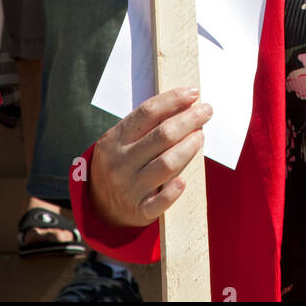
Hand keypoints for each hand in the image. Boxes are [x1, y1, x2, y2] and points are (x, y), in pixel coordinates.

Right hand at [88, 88, 211, 229]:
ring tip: (201, 136)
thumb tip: (185, 104)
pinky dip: (174, 191)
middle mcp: (120, 163)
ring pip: (167, 164)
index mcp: (114, 140)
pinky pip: (161, 201)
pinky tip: (184, 180)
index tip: (193, 93)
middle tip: (206, 111)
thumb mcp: (121, 140)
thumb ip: (146, 125)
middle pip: (162, 135)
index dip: (173, 99)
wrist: (99, 206)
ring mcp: (129, 188)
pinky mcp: (139, 211)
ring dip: (189, 147)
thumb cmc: (121, 163)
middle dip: (189, 120)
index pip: (147, 112)